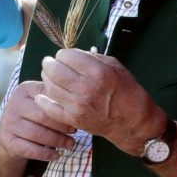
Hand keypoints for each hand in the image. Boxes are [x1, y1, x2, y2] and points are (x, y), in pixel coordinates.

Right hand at [0, 79, 76, 162]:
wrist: (9, 134)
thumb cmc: (33, 115)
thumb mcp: (40, 101)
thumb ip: (54, 98)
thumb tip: (79, 104)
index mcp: (24, 90)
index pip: (47, 97)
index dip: (63, 108)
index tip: (77, 116)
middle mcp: (14, 104)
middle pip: (43, 116)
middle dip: (62, 126)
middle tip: (75, 132)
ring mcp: (9, 123)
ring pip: (38, 134)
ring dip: (58, 141)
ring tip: (70, 144)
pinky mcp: (8, 141)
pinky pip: (30, 149)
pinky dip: (46, 154)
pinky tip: (57, 155)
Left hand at [37, 49, 166, 154]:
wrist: (133, 122)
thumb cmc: (128, 91)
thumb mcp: (115, 66)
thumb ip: (93, 58)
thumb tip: (73, 54)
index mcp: (97, 71)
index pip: (66, 55)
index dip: (64, 54)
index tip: (65, 57)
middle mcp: (86, 87)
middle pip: (54, 69)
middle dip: (50, 63)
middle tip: (50, 63)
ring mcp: (78, 105)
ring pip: (49, 86)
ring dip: (46, 78)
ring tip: (49, 76)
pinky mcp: (73, 119)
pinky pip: (50, 108)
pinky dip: (43, 100)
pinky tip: (42, 95)